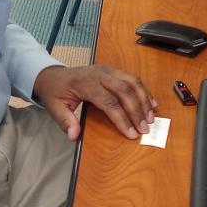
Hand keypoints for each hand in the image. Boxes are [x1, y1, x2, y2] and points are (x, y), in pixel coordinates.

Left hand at [33, 64, 157, 140]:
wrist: (54, 76)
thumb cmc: (56, 93)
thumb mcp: (54, 108)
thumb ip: (65, 121)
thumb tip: (74, 136)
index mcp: (85, 83)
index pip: (108, 102)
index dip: (121, 119)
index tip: (131, 134)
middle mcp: (100, 74)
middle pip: (124, 90)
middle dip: (137, 111)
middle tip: (145, 128)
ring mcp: (108, 70)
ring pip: (132, 82)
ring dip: (144, 99)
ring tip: (151, 118)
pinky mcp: (113, 71)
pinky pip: (132, 78)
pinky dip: (144, 91)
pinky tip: (152, 103)